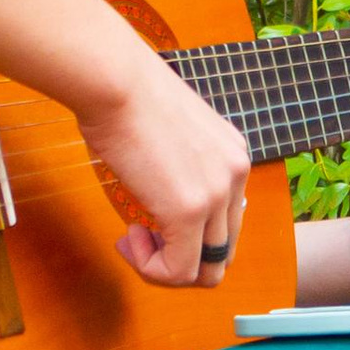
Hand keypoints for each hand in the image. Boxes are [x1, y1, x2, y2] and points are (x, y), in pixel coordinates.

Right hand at [82, 46, 254, 287]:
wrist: (113, 78)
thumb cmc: (125, 95)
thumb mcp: (169, 133)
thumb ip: (179, 166)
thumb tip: (162, 197)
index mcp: (234, 155)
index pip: (227, 223)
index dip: (188, 235)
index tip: (149, 219)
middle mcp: (236, 175)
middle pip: (223, 252)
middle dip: (180, 258)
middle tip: (139, 238)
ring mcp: (217, 194)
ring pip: (207, 271)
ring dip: (164, 267)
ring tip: (132, 240)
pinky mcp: (189, 211)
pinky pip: (179, 271)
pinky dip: (151, 269)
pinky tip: (128, 238)